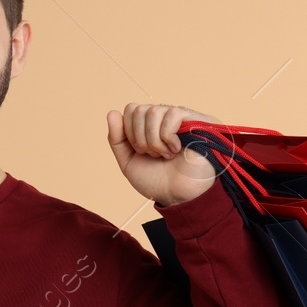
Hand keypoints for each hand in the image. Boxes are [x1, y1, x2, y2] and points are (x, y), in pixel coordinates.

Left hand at [106, 103, 220, 206]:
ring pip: (153, 112)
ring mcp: (179, 117)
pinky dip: (168, 137)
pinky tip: (176, 150)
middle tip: (154, 155)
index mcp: (149, 125)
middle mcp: (163, 117)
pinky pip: (172, 114)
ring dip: (154, 141)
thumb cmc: (158, 181)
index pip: (131, 109)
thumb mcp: (129, 162)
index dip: (129, 132)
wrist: (179, 197)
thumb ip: (117, 139)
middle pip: (138, 110)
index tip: (140, 152)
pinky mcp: (194, 119)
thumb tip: (112, 112)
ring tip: (165, 155)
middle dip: (140, 139)